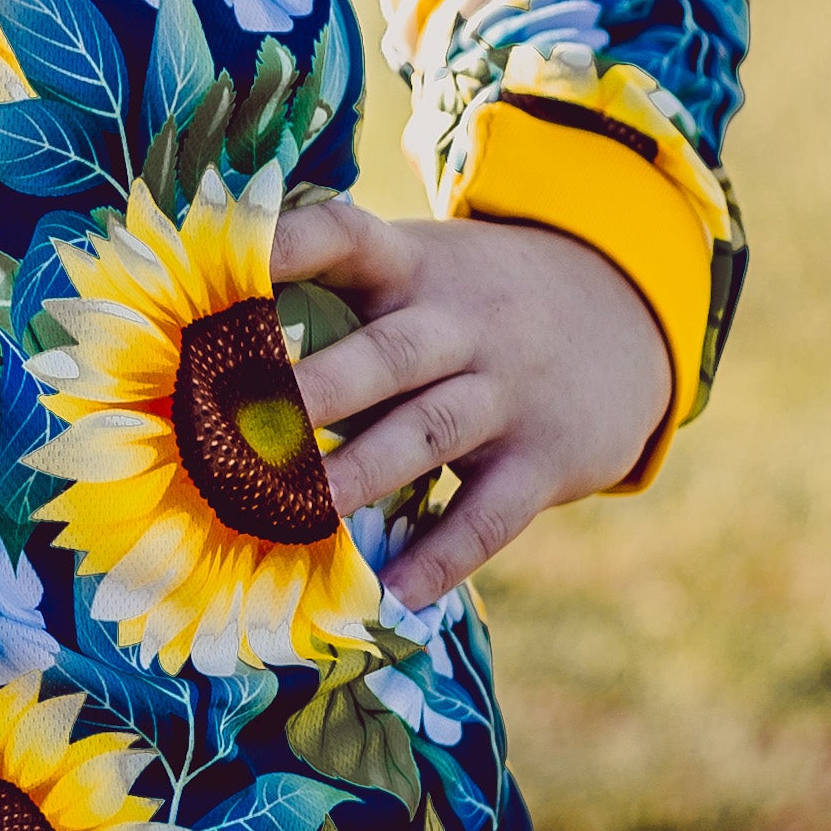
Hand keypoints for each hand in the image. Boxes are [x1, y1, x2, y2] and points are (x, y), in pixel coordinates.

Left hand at [267, 199, 671, 608]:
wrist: (627, 313)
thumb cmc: (473, 301)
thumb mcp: (420, 267)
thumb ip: (334, 288)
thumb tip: (203, 321)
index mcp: (412, 267)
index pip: (347, 236)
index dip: (287, 244)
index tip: (228, 259)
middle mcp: (459, 324)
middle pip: (386, 354)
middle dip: (315, 389)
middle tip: (238, 424)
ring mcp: (506, 393)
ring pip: (429, 432)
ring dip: (361, 473)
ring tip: (296, 509)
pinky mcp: (543, 460)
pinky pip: (489, 514)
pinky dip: (443, 556)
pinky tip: (393, 593)